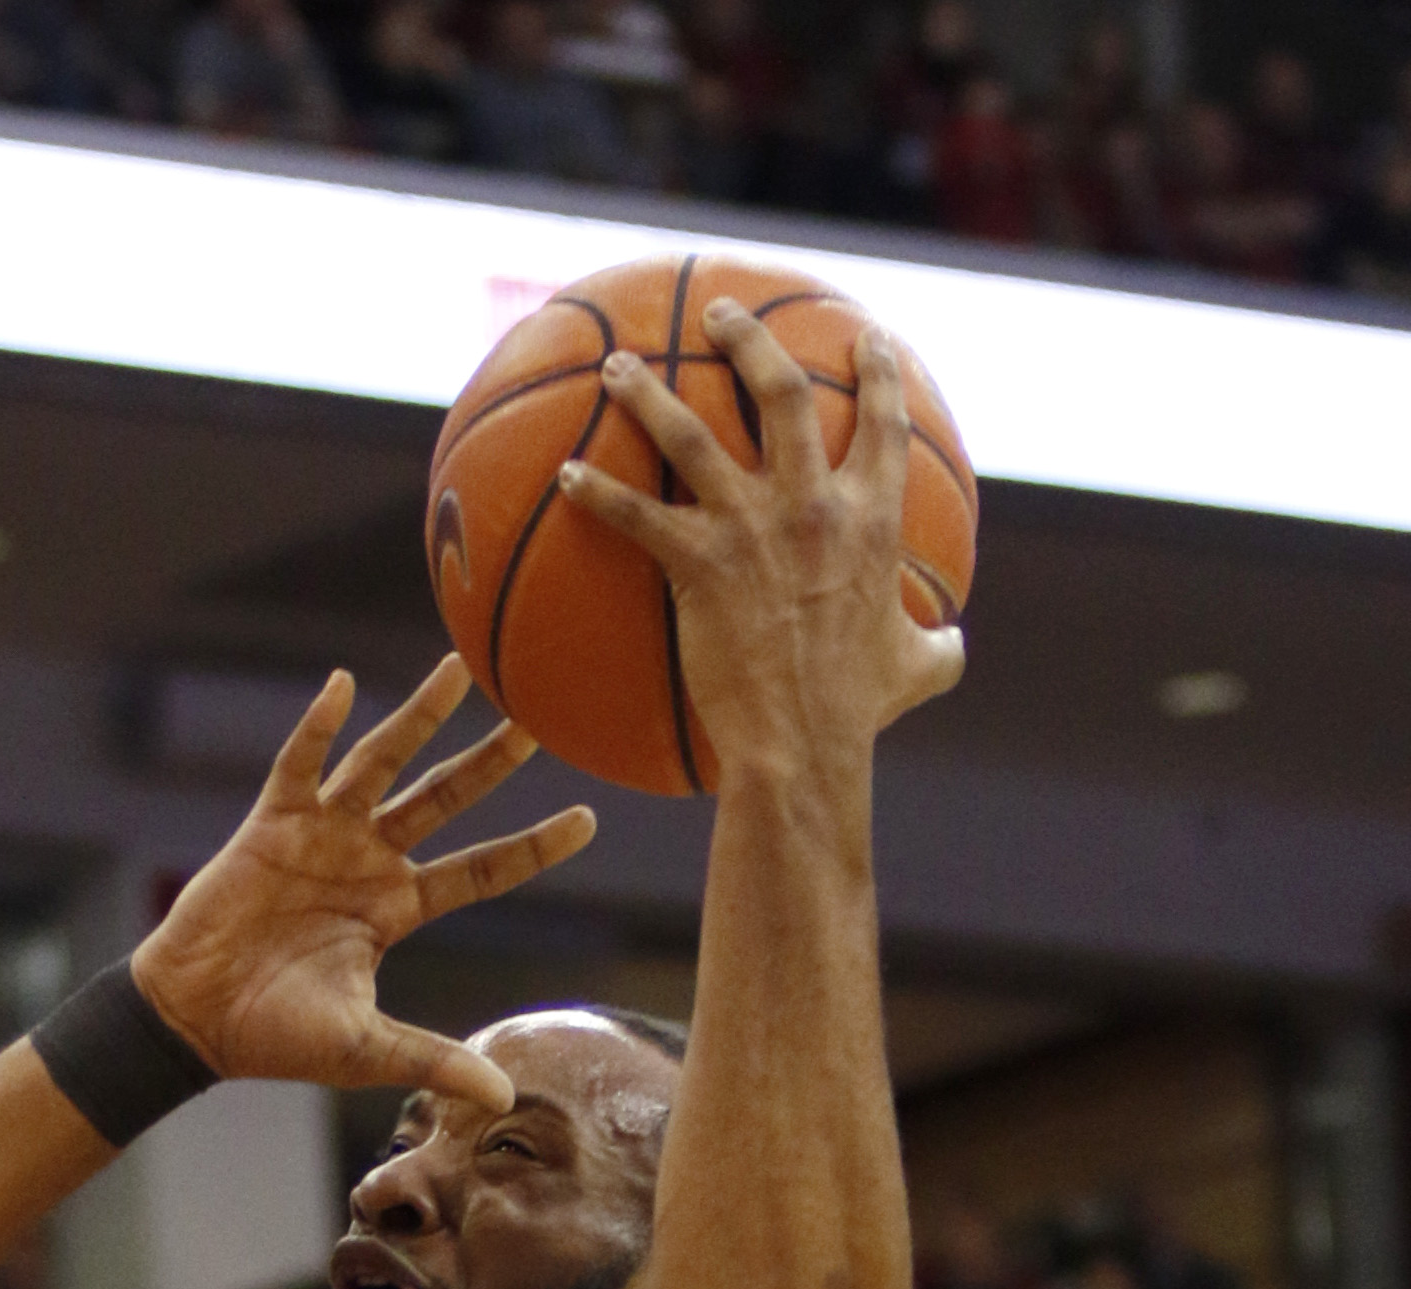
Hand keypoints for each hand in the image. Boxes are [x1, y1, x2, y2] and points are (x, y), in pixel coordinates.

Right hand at [132, 657, 594, 1113]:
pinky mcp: (270, 825)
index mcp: (395, 908)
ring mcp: (321, 837)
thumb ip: (432, 1059)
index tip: (588, 819)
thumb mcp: (365, 1050)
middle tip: (538, 718)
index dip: (533, 846)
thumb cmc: (274, 1035)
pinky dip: (319, 728)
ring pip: (382, 763)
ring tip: (458, 670)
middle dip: (490, 761)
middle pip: (444, 799)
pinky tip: (344, 687)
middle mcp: (367, 861)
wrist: (192, 1021)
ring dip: (418, 718)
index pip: (480, 869)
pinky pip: (300, 766)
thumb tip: (504, 1097)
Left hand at [558, 301, 963, 788]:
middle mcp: (812, 503)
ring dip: (650, 392)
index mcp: (872, 518)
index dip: (877, 369)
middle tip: (718, 312)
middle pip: (780, 391)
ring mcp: (752, 527)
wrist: (803, 742)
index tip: (863, 335)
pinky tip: (564, 476)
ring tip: (618, 366)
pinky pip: (636, 516)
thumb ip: (938, 644)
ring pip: (693, 434)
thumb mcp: (916, 669)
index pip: (882, 419)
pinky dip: (597, 492)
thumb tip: (957, 643)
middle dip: (747, 338)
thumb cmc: (858, 710)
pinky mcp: (699, 563)